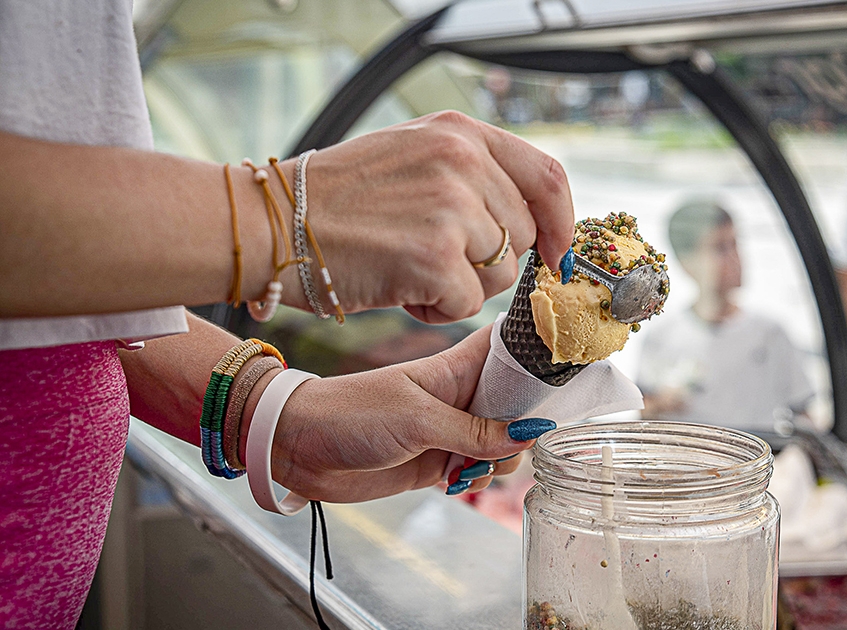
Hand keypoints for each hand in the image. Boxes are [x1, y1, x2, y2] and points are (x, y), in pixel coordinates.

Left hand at [266, 325, 545, 501]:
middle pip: (520, 403)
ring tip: (468, 468)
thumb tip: (530, 435)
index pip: (512, 347)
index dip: (542, 351)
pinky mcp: (439, 460)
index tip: (572, 364)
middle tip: (512, 442)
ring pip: (505, 443)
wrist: (300, 447)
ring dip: (500, 461)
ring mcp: (452, 429)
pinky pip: (480, 467)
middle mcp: (462, 396)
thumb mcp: (418, 420)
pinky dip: (479, 478)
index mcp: (457, 368)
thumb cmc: (351, 415)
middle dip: (526, 426)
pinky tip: (456, 482)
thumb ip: (476, 431)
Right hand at [293, 110, 575, 323]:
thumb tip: (533, 221)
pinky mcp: (435, 256)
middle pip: (524, 235)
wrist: (269, 222)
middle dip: (489, 261)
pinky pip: (468, 305)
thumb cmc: (335, 199)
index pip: (547, 176)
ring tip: (407, 267)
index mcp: (460, 133)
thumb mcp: (412, 155)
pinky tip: (397, 288)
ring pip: (501, 275)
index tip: (557, 251)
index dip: (561, 222)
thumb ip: (472, 175)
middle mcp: (462, 161)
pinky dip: (435, 310)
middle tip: (432, 257)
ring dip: (461, 286)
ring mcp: (451, 208)